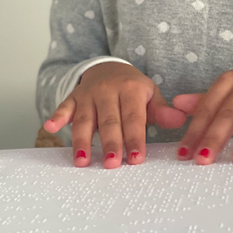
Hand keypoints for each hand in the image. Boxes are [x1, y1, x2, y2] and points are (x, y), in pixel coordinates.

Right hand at [43, 62, 186, 167]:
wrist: (108, 68)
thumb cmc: (132, 89)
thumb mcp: (149, 95)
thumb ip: (162, 110)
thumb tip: (181, 119)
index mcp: (131, 89)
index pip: (134, 118)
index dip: (135, 139)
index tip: (136, 158)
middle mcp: (108, 91)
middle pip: (109, 121)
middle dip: (111, 143)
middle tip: (112, 164)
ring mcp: (89, 94)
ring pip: (86, 120)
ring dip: (83, 140)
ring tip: (82, 161)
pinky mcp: (73, 98)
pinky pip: (64, 107)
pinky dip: (58, 117)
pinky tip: (50, 127)